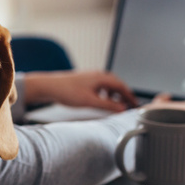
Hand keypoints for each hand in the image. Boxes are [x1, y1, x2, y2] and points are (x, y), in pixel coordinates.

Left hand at [23, 70, 138, 111]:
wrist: (49, 86)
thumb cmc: (68, 91)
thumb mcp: (91, 101)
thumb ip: (108, 106)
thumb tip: (121, 109)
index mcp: (101, 77)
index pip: (121, 86)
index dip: (129, 96)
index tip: (135, 104)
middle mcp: (97, 75)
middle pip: (116, 84)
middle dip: (123, 95)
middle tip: (128, 106)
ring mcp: (90, 77)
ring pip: (107, 86)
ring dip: (114, 95)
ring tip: (116, 105)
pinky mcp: (84, 81)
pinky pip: (99, 87)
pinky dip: (105, 94)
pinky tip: (102, 101)